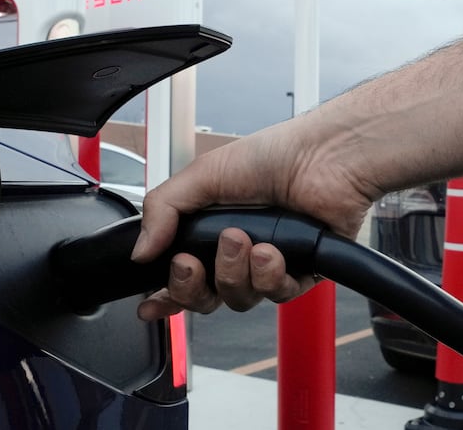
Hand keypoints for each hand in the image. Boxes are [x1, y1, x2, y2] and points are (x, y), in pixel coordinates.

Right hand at [131, 117, 374, 319]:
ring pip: (238, 298)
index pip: (179, 274)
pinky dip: (270, 275)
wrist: (323, 156)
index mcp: (207, 230)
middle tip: (191, 263)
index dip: (165, 294)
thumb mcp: (200, 176)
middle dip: (191, 286)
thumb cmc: (269, 156)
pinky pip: (276, 296)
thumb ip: (162, 211)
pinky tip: (271, 251)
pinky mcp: (299, 274)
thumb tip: (139, 251)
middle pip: (204, 297)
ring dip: (234, 272)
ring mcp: (266, 265)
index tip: (149, 305)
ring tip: (243, 240)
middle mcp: (235, 252)